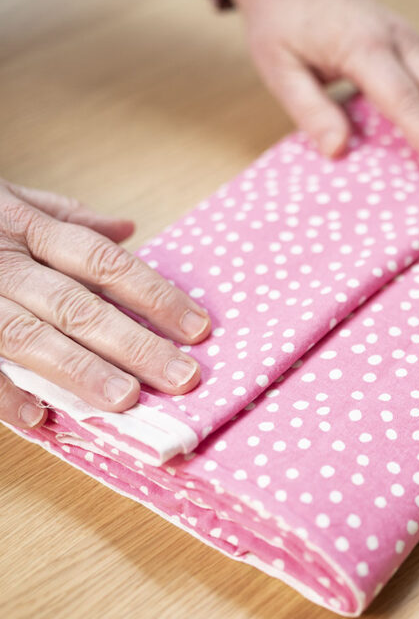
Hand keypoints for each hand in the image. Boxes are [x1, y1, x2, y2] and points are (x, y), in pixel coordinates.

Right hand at [0, 180, 210, 429]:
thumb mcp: (6, 199)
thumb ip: (63, 216)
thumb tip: (127, 228)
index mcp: (24, 227)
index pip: (104, 263)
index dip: (154, 294)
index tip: (198, 327)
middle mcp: (1, 260)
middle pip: (76, 303)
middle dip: (132, 342)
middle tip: (181, 377)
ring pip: (27, 334)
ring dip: (78, 370)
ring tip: (124, 401)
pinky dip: (0, 393)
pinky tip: (37, 419)